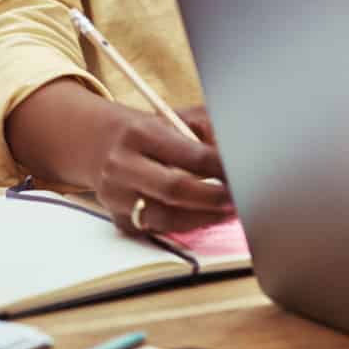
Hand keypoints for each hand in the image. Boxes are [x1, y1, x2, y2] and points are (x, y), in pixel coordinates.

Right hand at [93, 104, 232, 234]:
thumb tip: (238, 158)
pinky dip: (187, 226)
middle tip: (241, 197)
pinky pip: (158, 230)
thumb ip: (211, 131)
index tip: (246, 172)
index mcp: (142, 133)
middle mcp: (123, 165)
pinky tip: (208, 217)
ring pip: (166, 218)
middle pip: (175, 190)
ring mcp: (116, 196)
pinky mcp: (119, 219)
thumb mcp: (180, 118)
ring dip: (205, 218)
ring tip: (231, 211)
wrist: (102, 144)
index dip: (223, 168)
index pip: (192, 155)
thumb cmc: (153, 131)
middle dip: (215, 197)